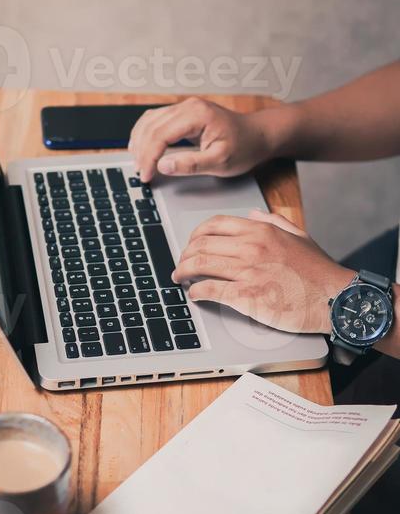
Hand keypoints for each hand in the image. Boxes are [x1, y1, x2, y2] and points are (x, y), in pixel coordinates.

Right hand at [128, 97, 271, 182]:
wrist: (257, 135)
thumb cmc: (244, 147)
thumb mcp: (220, 162)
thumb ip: (190, 164)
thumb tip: (163, 165)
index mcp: (197, 115)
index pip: (160, 135)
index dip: (149, 157)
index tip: (146, 176)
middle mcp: (188, 107)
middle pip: (151, 127)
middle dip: (142, 152)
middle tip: (141, 174)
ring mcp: (185, 108)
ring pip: (149, 121)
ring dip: (140, 142)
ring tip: (138, 163)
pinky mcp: (183, 113)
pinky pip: (156, 120)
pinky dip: (146, 134)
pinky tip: (142, 147)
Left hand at [171, 209, 355, 333]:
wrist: (334, 298)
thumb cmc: (318, 272)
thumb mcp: (298, 236)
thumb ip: (274, 222)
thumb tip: (252, 215)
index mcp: (260, 231)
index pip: (214, 225)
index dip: (196, 235)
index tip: (191, 244)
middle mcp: (251, 247)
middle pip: (201, 245)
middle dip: (184, 255)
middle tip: (181, 265)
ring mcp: (247, 271)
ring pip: (199, 265)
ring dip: (183, 272)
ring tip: (180, 279)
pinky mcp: (246, 296)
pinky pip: (209, 290)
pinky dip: (196, 292)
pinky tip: (194, 295)